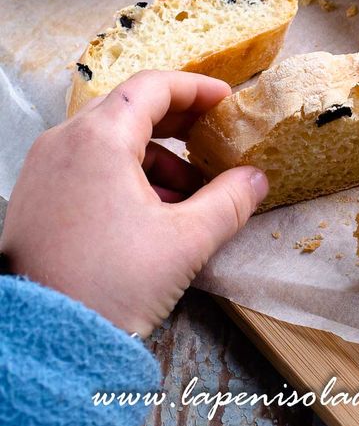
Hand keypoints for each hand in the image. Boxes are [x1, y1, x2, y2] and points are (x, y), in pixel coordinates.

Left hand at [0, 70, 267, 335]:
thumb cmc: (108, 285)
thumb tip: (255, 179)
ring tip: (189, 194)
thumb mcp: (185, 242)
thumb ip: (229, 201)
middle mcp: (64, 141)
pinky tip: (152, 212)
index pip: (153, 86)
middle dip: (178, 122)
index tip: (226, 100)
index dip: (196, 89)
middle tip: (212, 137)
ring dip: (154, 156)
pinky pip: (87, 165)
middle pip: (129, 108)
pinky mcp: (36, 196)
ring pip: (109, 140)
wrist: (44, 339)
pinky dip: (124, 175)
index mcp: (99, 138)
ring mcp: (45, 168)